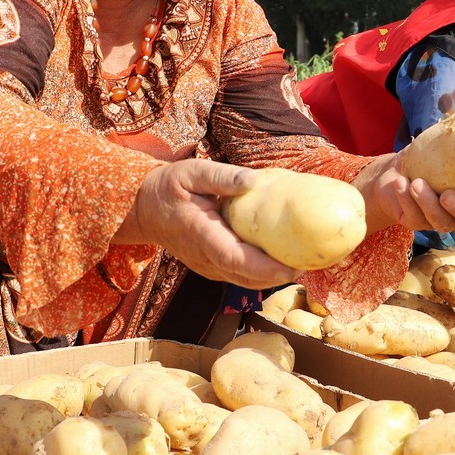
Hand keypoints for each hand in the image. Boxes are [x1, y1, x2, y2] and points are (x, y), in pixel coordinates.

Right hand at [122, 160, 296, 288]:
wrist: (142, 209)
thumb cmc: (168, 187)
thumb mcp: (190, 172)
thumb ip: (221, 176)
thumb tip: (254, 180)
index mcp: (202, 235)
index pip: (237, 260)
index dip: (267, 268)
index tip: (294, 267)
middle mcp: (205, 259)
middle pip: (248, 278)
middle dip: (281, 275)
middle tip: (312, 260)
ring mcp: (208, 267)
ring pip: (246, 281)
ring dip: (275, 276)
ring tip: (304, 259)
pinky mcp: (212, 268)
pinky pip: (241, 275)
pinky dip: (263, 272)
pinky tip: (282, 257)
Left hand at [354, 153, 454, 235]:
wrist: (393, 169)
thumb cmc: (426, 154)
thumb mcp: (444, 141)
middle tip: (447, 195)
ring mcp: (442, 218)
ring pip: (443, 223)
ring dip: (429, 204)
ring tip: (416, 183)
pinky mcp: (417, 222)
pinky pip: (415, 217)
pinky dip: (407, 199)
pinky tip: (401, 183)